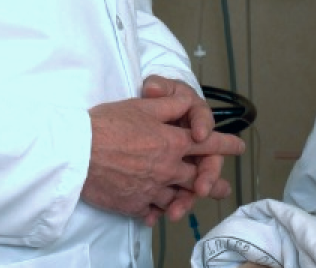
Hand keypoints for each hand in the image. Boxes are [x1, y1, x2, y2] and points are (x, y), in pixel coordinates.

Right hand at [81, 78, 243, 223]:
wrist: (76, 152)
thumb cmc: (107, 124)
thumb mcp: (142, 105)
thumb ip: (170, 105)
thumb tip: (187, 103)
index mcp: (173, 142)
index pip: (208, 143)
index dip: (226, 144)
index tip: (239, 147)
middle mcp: (168, 168)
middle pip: (197, 177)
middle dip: (212, 181)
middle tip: (222, 188)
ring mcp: (152, 189)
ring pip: (176, 197)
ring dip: (185, 200)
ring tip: (191, 205)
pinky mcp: (134, 204)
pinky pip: (151, 211)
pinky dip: (156, 212)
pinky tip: (155, 213)